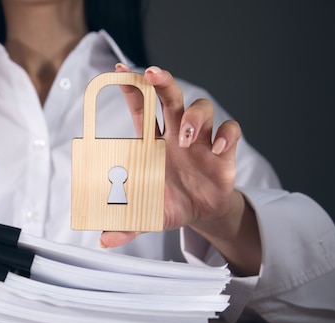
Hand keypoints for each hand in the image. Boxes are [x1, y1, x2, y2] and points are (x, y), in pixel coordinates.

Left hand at [101, 64, 260, 274]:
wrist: (201, 214)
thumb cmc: (170, 204)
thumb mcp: (146, 216)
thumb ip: (125, 225)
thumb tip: (104, 240)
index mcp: (152, 143)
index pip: (141, 108)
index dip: (131, 88)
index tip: (117, 71)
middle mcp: (177, 134)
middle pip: (171, 98)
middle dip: (163, 82)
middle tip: (152, 75)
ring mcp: (202, 141)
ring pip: (202, 109)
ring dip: (194, 116)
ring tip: (186, 137)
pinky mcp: (224, 153)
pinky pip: (230, 131)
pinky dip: (227, 135)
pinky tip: (219, 149)